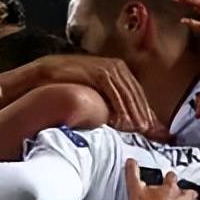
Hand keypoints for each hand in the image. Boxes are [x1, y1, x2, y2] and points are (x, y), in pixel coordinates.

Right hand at [38, 55, 162, 137]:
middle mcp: (117, 67)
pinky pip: (113, 92)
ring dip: (134, 112)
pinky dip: (119, 107)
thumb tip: (129, 122)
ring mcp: (108, 68)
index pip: (138, 94)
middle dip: (144, 114)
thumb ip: (112, 105)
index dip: (146, 112)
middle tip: (149, 132)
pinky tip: (121, 121)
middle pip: (135, 94)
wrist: (46, 75)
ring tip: (138, 129)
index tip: (153, 129)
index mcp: (119, 71)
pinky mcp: (98, 72)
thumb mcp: (95, 95)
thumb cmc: (69, 86)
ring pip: (127, 93)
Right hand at [124, 159, 199, 199]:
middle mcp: (181, 196)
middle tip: (182, 198)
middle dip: (186, 194)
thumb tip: (130, 161)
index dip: (170, 178)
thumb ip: (133, 173)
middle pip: (189, 191)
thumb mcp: (135, 189)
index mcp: (169, 187)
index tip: (168, 179)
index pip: (172, 177)